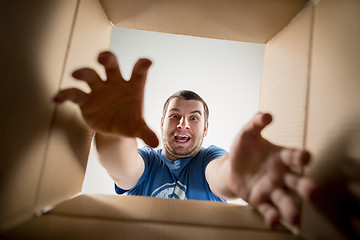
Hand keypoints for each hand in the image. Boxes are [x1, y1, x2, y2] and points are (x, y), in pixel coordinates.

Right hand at [53, 51, 158, 147]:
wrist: (115, 129)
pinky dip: (65, 95)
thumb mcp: (137, 128)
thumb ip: (145, 132)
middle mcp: (114, 83)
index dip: (142, 65)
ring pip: (90, 75)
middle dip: (106, 58)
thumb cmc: (129, 122)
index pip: (138, 71)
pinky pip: (74, 94)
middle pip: (110, 64)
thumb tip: (155, 143)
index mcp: (132, 87)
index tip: (148, 62)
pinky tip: (56, 98)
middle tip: (102, 58)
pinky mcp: (85, 100)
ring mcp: (99, 90)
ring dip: (83, 73)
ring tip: (75, 74)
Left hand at [227, 113, 315, 227]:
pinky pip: (268, 210)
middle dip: (305, 187)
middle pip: (296, 181)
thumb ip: (255, 123)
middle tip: (312, 192)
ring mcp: (271, 189)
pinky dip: (271, 216)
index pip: (293, 157)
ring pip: (285, 199)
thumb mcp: (247, 134)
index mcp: (280, 157)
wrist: (232, 167)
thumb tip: (266, 115)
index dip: (300, 157)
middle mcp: (281, 175)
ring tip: (294, 217)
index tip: (305, 157)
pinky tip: (272, 222)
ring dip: (291, 208)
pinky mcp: (261, 201)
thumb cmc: (245, 149)